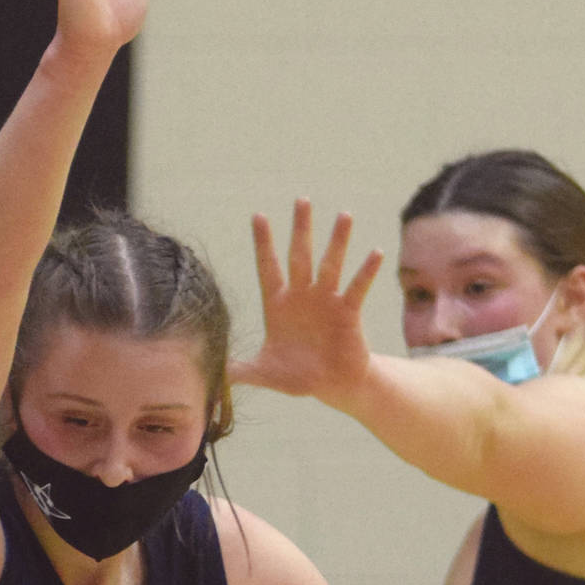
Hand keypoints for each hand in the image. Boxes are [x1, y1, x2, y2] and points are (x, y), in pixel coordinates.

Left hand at [230, 202, 383, 405]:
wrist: (331, 385)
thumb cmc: (296, 376)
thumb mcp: (263, 373)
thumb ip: (238, 370)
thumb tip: (209, 374)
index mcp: (278, 304)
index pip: (268, 268)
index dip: (263, 244)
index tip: (258, 216)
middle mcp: (302, 296)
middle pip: (300, 256)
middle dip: (300, 229)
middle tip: (302, 199)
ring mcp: (326, 301)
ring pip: (330, 265)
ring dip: (337, 241)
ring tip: (343, 215)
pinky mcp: (348, 312)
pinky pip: (356, 287)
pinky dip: (365, 271)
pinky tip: (374, 253)